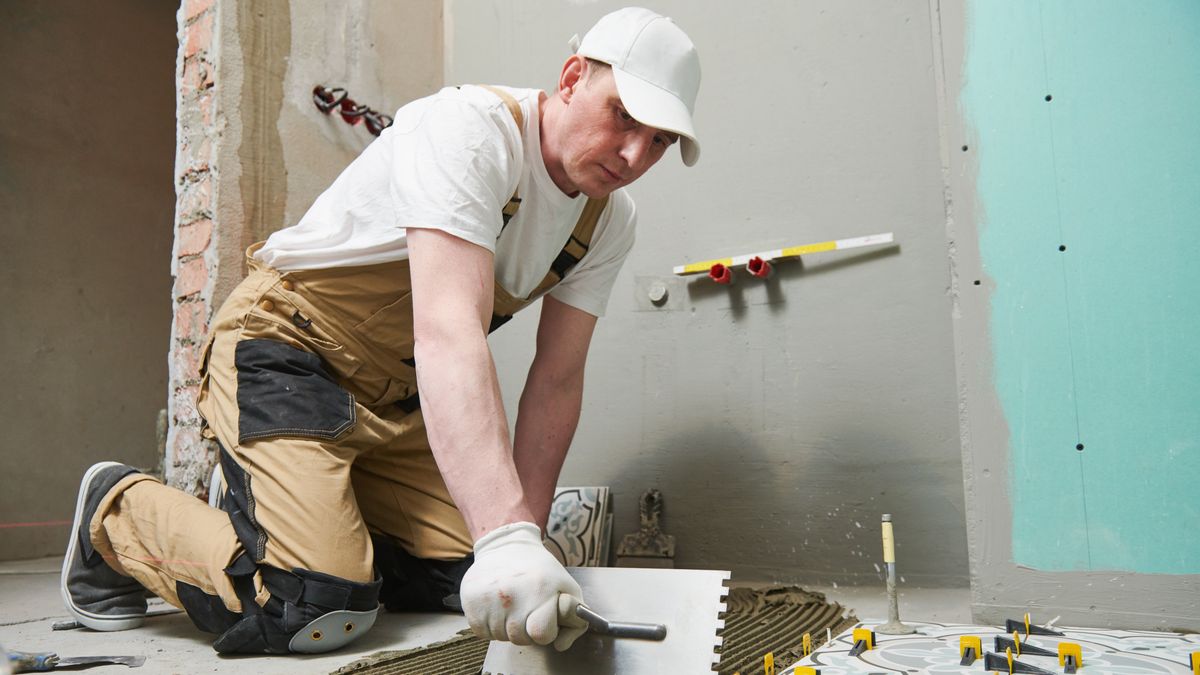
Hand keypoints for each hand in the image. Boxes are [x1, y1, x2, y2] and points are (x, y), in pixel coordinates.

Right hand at [460, 521, 588, 649]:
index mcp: (539, 591)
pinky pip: (484, 633)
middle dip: (526, 629)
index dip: (545, 629)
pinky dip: (491, 624)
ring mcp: (488, 601)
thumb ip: (574, 620)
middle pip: (520, 639)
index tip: (543, 616)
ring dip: (508, 626)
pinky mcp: (470, 605)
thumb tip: (561, 645)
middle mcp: (511, 597)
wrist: (504, 547)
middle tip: (526, 608)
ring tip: (511, 603)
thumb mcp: (566, 587)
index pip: (542, 634)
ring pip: (501, 637)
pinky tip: (496, 606)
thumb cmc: (539, 570)